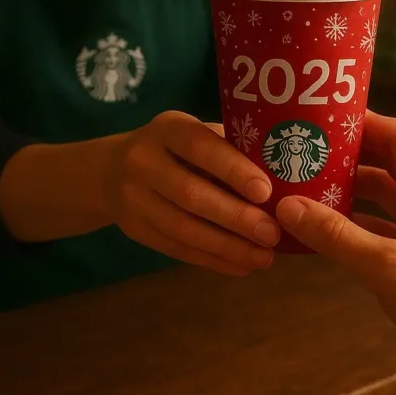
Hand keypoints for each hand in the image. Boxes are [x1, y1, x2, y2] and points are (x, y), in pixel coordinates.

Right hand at [107, 111, 280, 277]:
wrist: (112, 171)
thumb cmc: (176, 149)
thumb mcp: (196, 135)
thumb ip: (229, 150)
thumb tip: (283, 178)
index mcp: (167, 128)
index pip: (200, 147)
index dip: (233, 169)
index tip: (266, 192)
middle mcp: (143, 160)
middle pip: (191, 194)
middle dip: (236, 217)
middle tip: (272, 234)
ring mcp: (133, 197)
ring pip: (183, 228)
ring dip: (227, 246)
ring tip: (263, 257)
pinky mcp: (134, 229)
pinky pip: (176, 248)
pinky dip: (211, 259)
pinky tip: (240, 266)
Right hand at [276, 112, 395, 383]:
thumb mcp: (386, 265)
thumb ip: (335, 235)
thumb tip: (287, 207)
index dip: (364, 123)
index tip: (324, 120)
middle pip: (392, 162)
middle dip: (352, 156)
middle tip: (308, 151)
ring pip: (390, 195)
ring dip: (354, 191)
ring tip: (310, 187)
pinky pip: (392, 224)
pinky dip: (363, 222)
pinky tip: (330, 229)